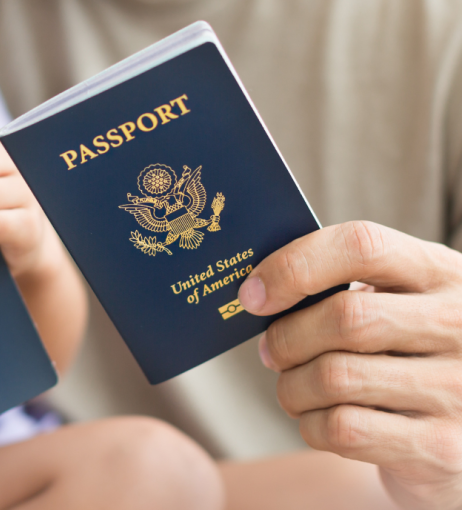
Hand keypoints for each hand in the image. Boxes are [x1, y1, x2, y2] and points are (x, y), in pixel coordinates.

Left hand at [238, 221, 461, 509]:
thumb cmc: (408, 349)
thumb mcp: (398, 300)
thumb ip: (343, 283)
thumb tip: (256, 289)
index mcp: (441, 271)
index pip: (361, 246)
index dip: (295, 265)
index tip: (253, 293)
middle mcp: (460, 323)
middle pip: (345, 317)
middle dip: (287, 336)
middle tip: (271, 350)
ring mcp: (458, 388)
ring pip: (336, 377)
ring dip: (292, 385)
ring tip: (292, 386)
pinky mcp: (443, 448)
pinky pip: (345, 429)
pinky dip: (311, 424)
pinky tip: (316, 418)